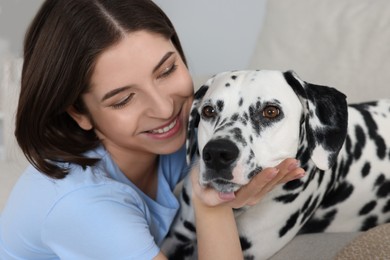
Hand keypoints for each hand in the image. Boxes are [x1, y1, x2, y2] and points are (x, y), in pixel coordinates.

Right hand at [190, 158, 304, 207]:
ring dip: (286, 175)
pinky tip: (299, 172)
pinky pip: (275, 185)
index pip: (250, 189)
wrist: (207, 194)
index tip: (272, 169)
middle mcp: (247, 198)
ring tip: (297, 165)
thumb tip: (228, 195)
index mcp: (234, 198)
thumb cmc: (203, 187)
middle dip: (279, 174)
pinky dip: (287, 178)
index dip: (261, 180)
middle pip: (265, 187)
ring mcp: (254, 195)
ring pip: (272, 186)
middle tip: (291, 162)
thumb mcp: (201, 191)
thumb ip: (211, 196)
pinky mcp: (259, 190)